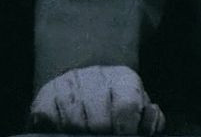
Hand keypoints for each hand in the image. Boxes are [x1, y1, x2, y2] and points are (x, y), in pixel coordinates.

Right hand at [29, 65, 164, 134]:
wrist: (86, 80)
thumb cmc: (117, 100)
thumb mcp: (139, 105)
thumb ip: (150, 118)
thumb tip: (150, 122)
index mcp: (124, 78)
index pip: (127, 105)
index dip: (127, 128)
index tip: (125, 135)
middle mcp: (95, 76)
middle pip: (99, 119)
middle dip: (104, 133)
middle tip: (105, 135)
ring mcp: (67, 84)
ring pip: (74, 122)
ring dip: (82, 131)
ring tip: (87, 131)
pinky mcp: (45, 96)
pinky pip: (49, 119)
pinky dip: (58, 128)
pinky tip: (67, 127)